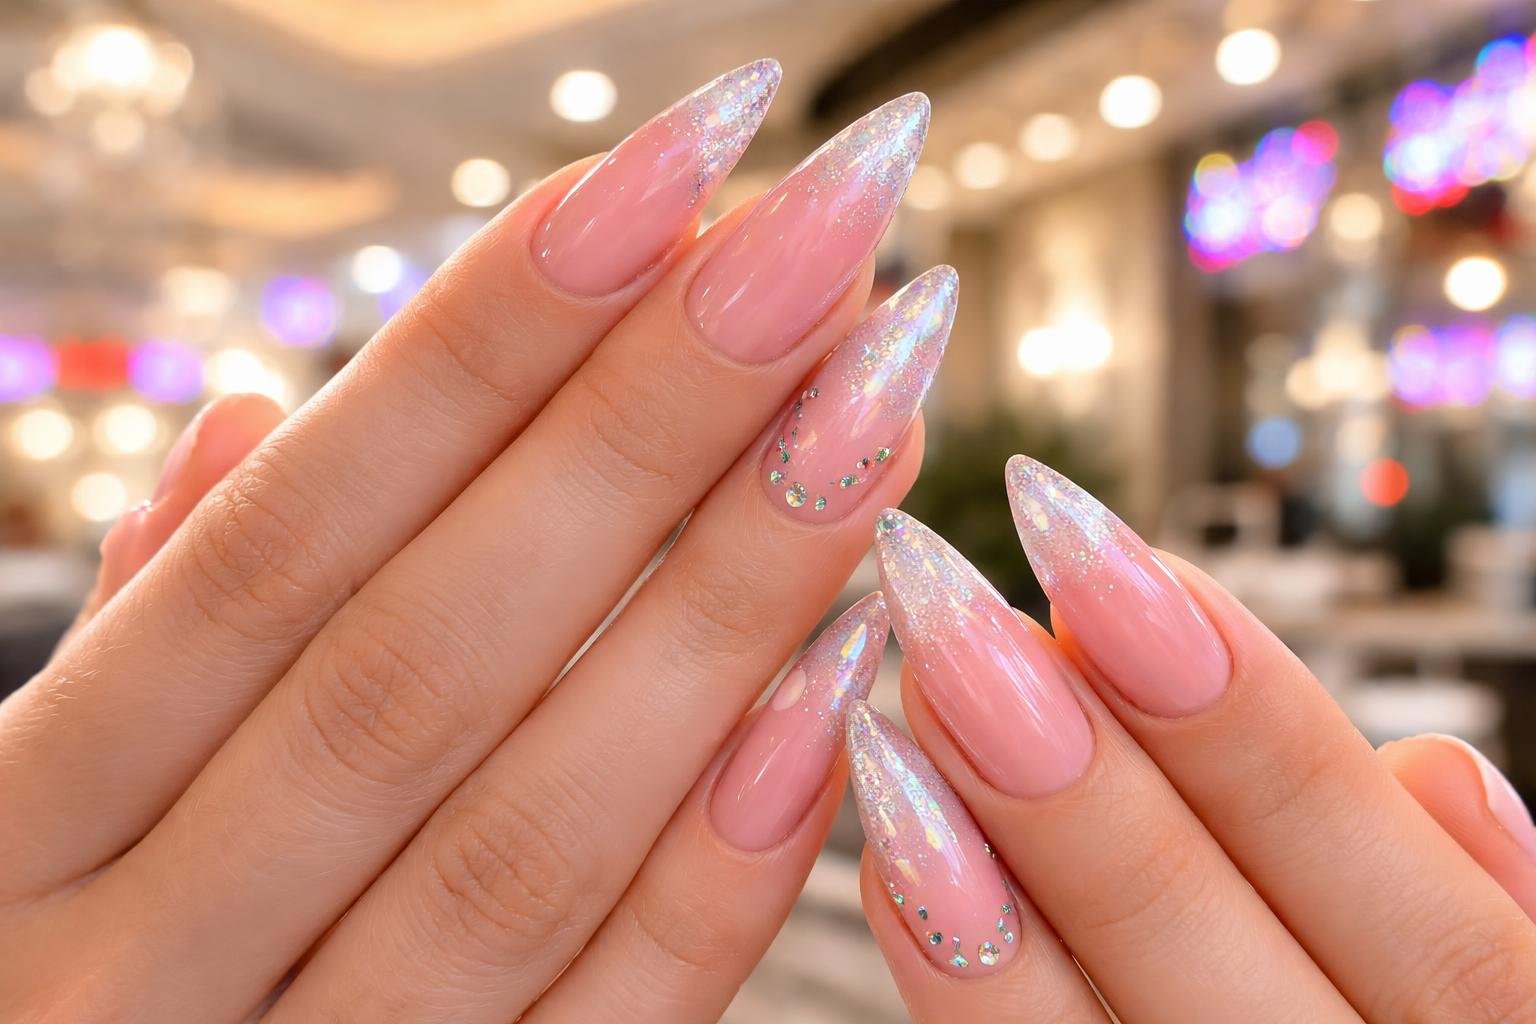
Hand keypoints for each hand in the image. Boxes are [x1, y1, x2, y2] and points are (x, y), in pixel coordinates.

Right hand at [0, 61, 948, 1022]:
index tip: (667, 175)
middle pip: (427, 651)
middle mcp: (127, 965)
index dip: (481, 343)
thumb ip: (151, 638)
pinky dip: (723, 856)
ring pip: (524, 827)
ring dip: (721, 605)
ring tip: (870, 412)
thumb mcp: (35, 817)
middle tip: (826, 245)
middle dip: (645, 427)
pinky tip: (843, 681)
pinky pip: (603, 1020)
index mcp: (17, 838)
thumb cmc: (55, 983)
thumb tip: (234, 418)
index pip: (287, 540)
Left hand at [848, 458, 1535, 1021]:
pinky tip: (896, 857)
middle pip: (1231, 971)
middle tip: (953, 610)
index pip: (1420, 915)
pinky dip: (968, 997)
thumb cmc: (1403, 1009)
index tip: (1101, 556)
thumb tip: (1436, 768)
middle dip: (1087, 785)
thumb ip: (1481, 922)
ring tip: (897, 708)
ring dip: (993, 882)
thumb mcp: (1508, 995)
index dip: (1254, 729)